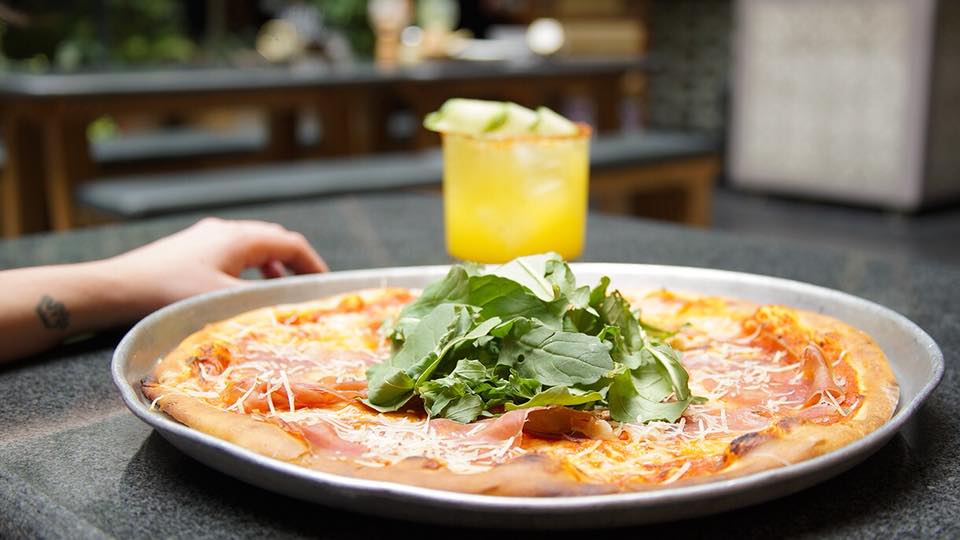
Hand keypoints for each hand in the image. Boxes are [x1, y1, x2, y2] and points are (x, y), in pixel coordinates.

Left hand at [110, 218, 327, 312]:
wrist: (118, 287)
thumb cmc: (171, 293)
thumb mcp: (225, 299)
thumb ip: (263, 299)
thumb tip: (294, 304)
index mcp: (240, 238)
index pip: (291, 244)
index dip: (313, 264)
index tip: (324, 285)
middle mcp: (226, 230)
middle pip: (273, 239)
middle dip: (294, 262)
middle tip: (305, 288)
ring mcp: (206, 236)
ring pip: (252, 245)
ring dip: (271, 265)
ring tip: (277, 289)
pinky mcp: (191, 247)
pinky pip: (232, 251)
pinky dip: (249, 266)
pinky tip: (241, 287)